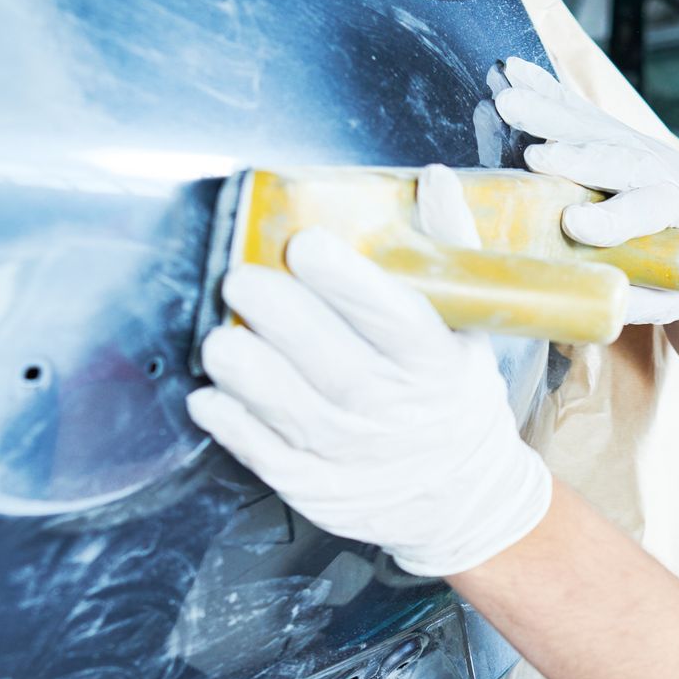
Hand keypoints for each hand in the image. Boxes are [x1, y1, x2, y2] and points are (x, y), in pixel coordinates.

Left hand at [186, 166, 551, 577]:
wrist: (461, 498)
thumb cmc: (452, 398)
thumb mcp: (468, 329)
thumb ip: (448, 253)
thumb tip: (432, 180)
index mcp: (436, 365)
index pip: (395, 320)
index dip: (349, 282)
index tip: (307, 244)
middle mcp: (395, 411)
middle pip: (334, 362)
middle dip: (280, 316)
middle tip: (240, 279)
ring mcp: (353, 455)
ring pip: (292, 410)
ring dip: (247, 371)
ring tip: (218, 339)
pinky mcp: (315, 486)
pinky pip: (265, 454)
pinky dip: (232, 425)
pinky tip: (209, 395)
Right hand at [493, 57, 678, 324]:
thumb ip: (642, 298)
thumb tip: (593, 300)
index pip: (649, 210)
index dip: (613, 218)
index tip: (574, 223)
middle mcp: (661, 169)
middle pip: (616, 156)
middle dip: (575, 155)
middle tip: (535, 155)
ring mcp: (637, 145)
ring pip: (590, 126)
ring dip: (546, 111)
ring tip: (506, 99)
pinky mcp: (615, 134)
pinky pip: (576, 110)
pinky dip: (544, 89)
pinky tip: (512, 71)